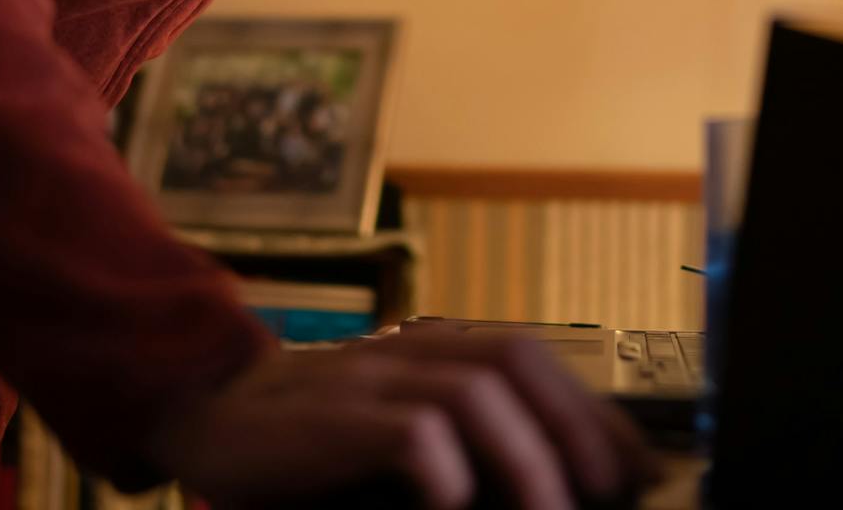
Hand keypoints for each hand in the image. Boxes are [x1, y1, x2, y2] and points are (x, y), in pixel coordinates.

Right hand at [146, 332, 659, 508]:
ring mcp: (366, 376)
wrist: (204, 416)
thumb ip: (461, 440)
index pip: (529, 356)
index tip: (637, 467)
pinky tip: (454, 506)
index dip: (590, 408)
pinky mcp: (332, 417)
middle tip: (610, 491)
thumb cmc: (310, 439)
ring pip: (472, 393)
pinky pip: (411, 434)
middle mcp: (404, 349)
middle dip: (574, 426)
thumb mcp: (393, 428)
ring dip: (526, 459)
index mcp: (427, 348)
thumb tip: (553, 483)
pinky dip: (446, 473)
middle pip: (513, 359)